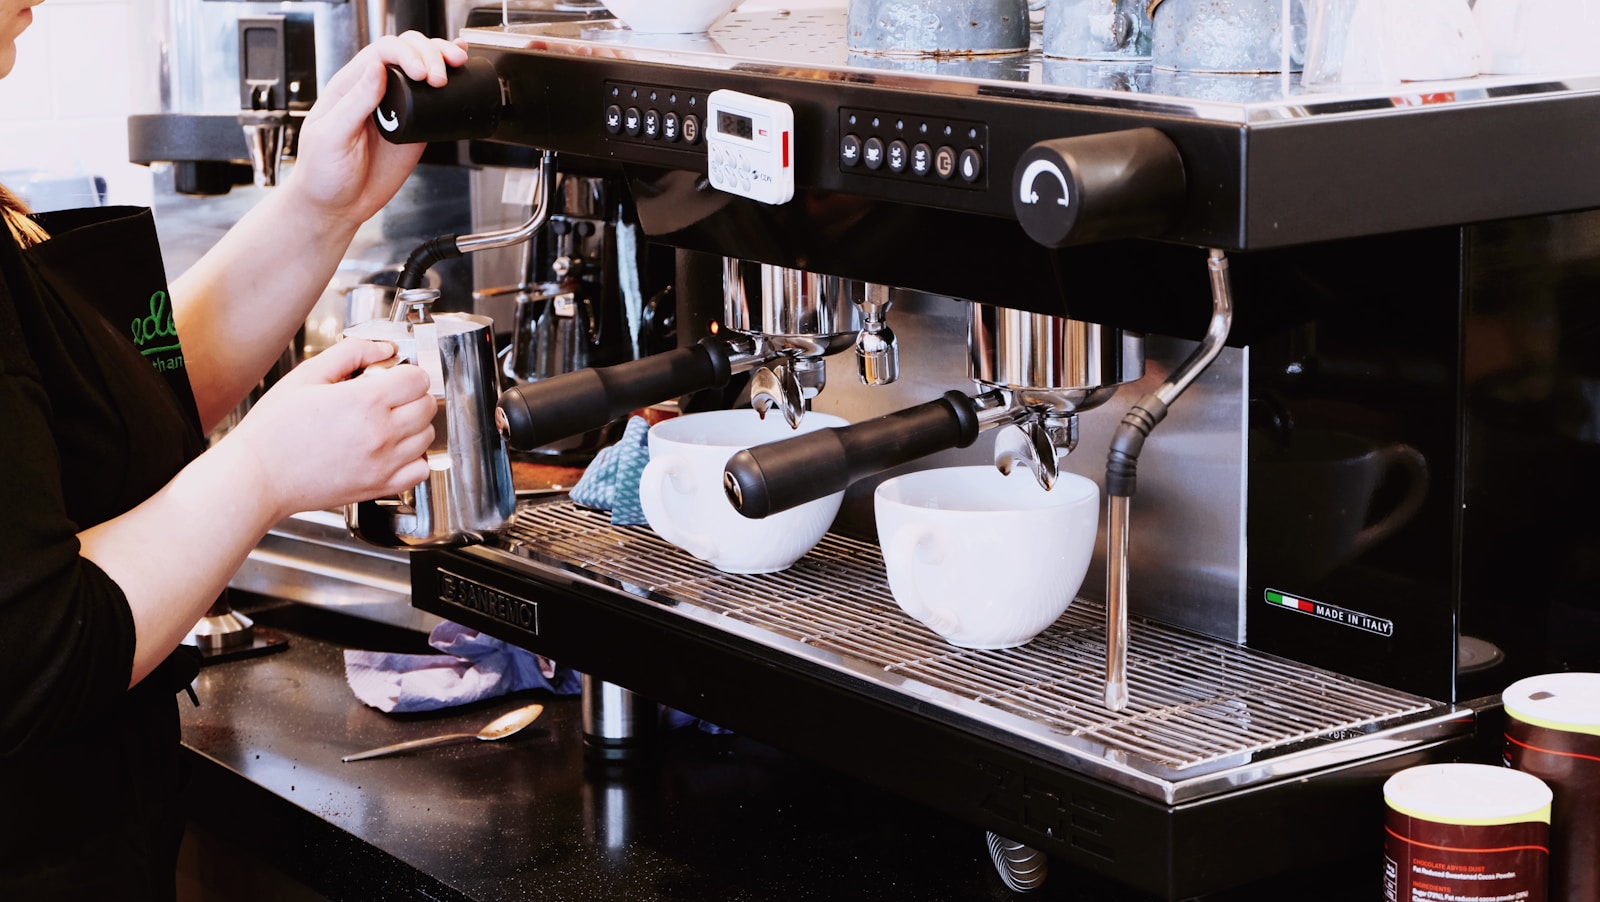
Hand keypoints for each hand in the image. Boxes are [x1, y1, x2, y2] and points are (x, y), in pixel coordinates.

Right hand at [221, 339, 436, 520]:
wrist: (259, 475)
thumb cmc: (274, 430)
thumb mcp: (307, 375)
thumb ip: (351, 353)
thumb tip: (383, 349)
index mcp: (366, 402)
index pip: (418, 379)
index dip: (407, 371)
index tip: (394, 374)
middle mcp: (382, 433)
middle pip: (427, 405)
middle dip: (412, 394)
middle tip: (389, 395)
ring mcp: (385, 463)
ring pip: (428, 435)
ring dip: (415, 424)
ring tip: (387, 421)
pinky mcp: (381, 486)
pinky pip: (421, 470)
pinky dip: (415, 458)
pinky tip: (394, 449)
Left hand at [284, 32, 468, 231]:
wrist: (338, 206)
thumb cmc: (323, 173)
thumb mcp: (331, 136)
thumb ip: (355, 102)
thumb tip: (376, 68)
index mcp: (349, 87)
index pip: (380, 53)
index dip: (404, 54)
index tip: (420, 72)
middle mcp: (374, 91)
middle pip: (404, 51)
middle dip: (428, 54)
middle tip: (439, 76)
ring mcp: (396, 108)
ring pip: (421, 67)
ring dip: (441, 59)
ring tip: (456, 65)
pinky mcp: (413, 128)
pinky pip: (433, 101)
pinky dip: (449, 85)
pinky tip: (459, 74)